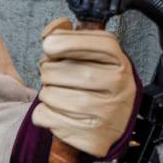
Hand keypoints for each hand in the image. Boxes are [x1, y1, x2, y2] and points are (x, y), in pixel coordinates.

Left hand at [31, 18, 137, 156]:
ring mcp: (106, 112)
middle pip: (58, 71)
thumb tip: (57, 26)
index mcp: (119, 61)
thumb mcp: (91, 56)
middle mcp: (118, 85)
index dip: (61, 43)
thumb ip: (68, 36)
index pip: (84, 42)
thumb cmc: (97, 85)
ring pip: (49, 95)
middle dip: (47, 73)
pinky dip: (43, 114)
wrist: (114, 125)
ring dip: (46, 94)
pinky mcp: (91, 135)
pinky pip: (46, 117)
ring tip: (61, 96)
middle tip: (58, 78)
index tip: (51, 48)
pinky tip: (59, 113)